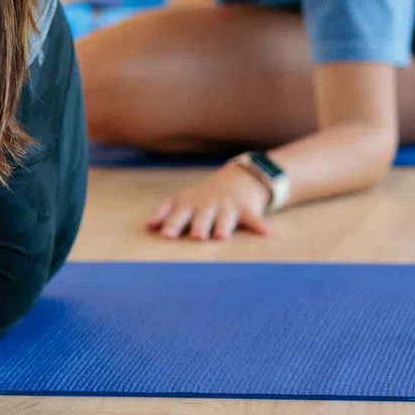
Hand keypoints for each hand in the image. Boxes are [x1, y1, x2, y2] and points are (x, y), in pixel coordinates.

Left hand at [146, 162, 275, 241]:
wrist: (238, 179)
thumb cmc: (205, 197)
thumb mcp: (185, 200)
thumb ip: (167, 213)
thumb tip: (147, 227)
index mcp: (191, 205)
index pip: (179, 215)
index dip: (172, 224)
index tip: (165, 235)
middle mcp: (208, 206)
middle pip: (202, 217)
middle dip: (199, 225)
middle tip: (197, 236)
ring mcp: (227, 207)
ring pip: (225, 218)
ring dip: (223, 226)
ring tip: (221, 236)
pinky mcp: (246, 209)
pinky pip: (253, 219)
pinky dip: (260, 226)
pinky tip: (266, 233)